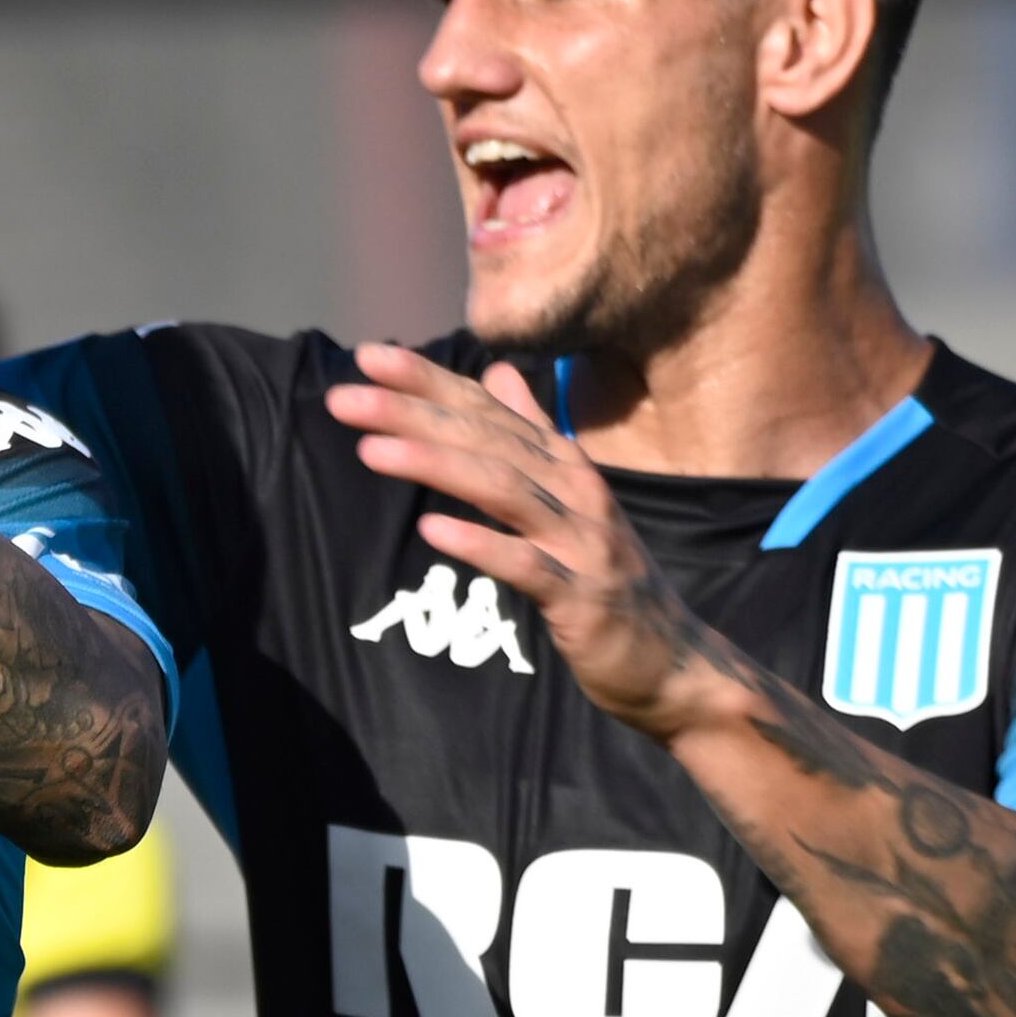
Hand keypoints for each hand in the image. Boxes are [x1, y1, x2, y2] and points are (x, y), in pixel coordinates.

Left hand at [322, 346, 741, 738]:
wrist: (671, 661)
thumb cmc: (603, 577)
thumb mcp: (568, 497)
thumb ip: (533, 433)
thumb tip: (498, 372)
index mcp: (562, 465)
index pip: (487, 410)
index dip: (430, 381)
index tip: (369, 356)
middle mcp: (574, 490)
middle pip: (487, 440)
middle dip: (415, 414)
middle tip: (344, 397)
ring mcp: (581, 542)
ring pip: (504, 490)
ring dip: (435, 465)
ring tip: (369, 450)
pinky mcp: (581, 597)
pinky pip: (525, 565)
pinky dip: (480, 544)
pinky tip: (431, 529)